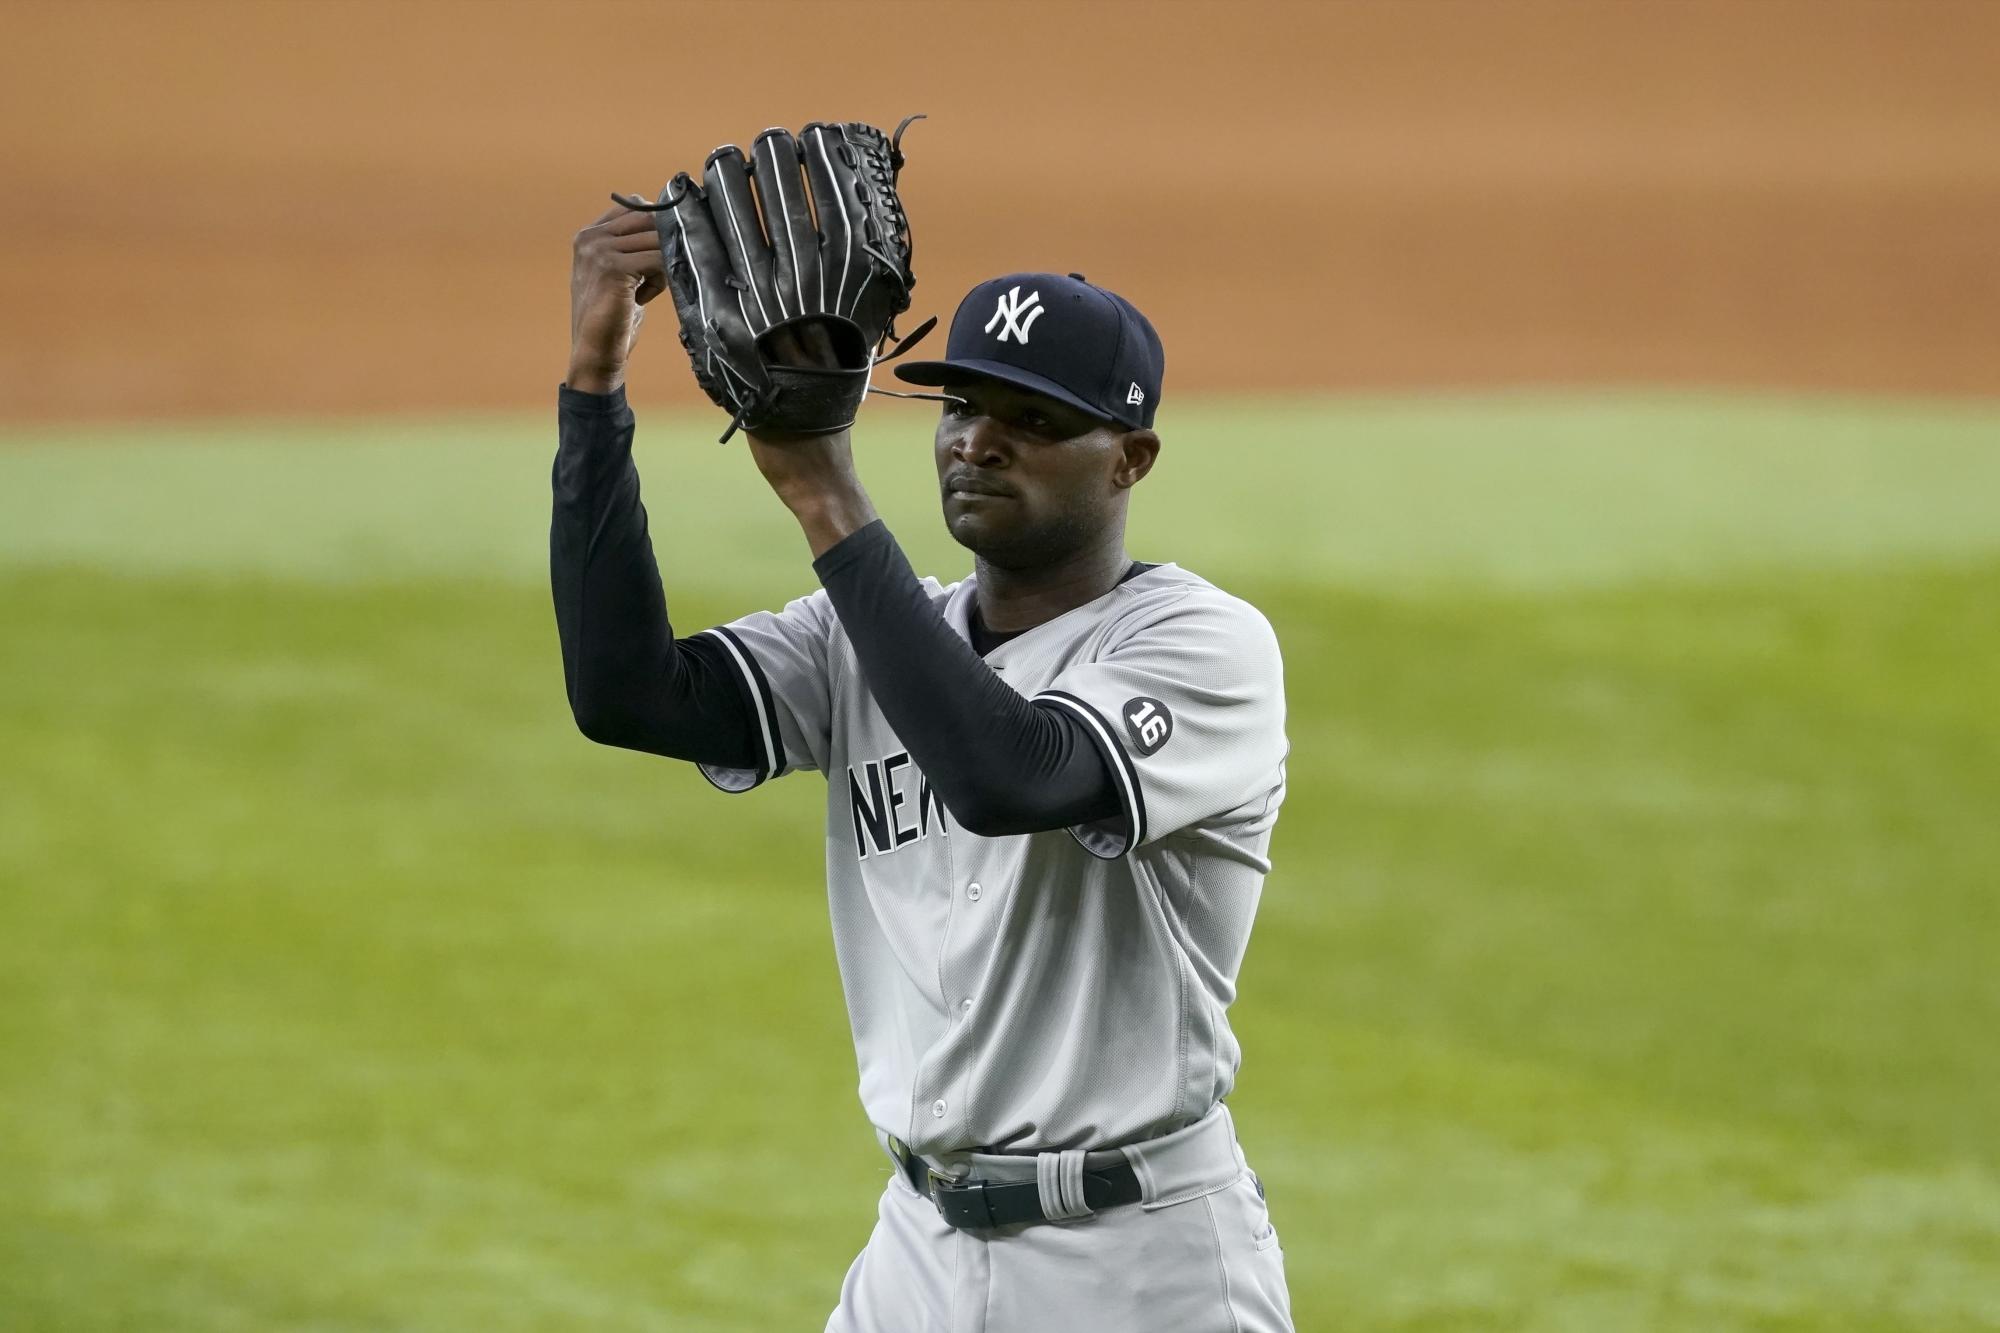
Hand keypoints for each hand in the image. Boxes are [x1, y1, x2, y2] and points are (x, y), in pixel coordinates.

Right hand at [567, 201, 665, 394]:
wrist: (596, 350)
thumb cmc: (613, 316)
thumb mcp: (620, 273)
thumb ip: (633, 248)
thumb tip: (668, 226)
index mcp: (589, 235)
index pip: (634, 207)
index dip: (657, 225)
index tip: (663, 248)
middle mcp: (591, 237)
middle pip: (648, 218)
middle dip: (663, 242)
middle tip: (662, 270)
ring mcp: (600, 250)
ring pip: (655, 239)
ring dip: (662, 264)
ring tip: (648, 288)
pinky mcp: (613, 267)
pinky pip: (657, 259)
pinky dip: (659, 279)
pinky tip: (643, 298)